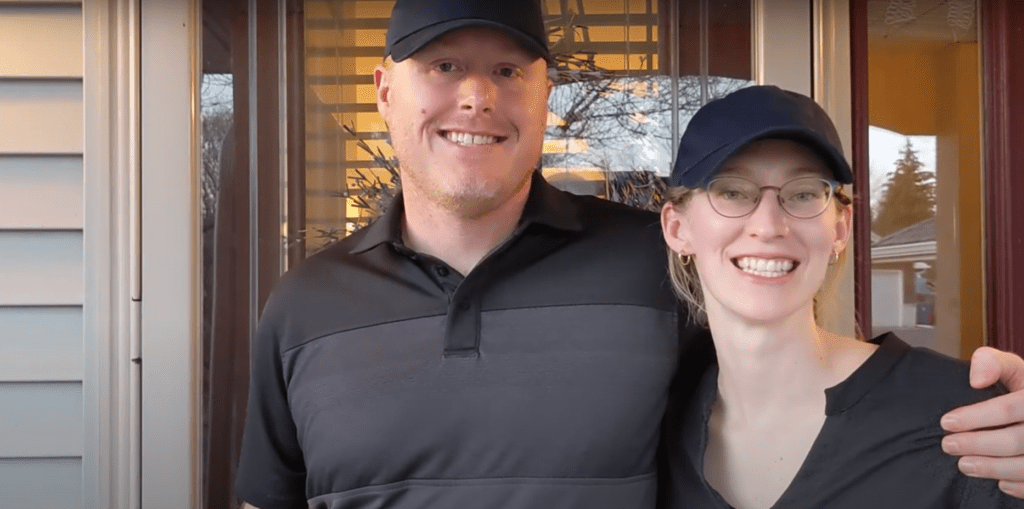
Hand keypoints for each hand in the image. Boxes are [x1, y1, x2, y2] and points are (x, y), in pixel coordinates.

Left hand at [941, 346, 1023, 497]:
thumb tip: (976, 380)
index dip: (974, 417)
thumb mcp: (1013, 369)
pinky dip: (1019, 485)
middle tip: (948, 445)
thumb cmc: (1023, 389)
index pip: (1007, 409)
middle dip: (977, 445)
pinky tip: (1000, 482)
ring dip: (992, 468)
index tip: (946, 422)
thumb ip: (992, 363)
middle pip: (1015, 441)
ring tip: (964, 465)